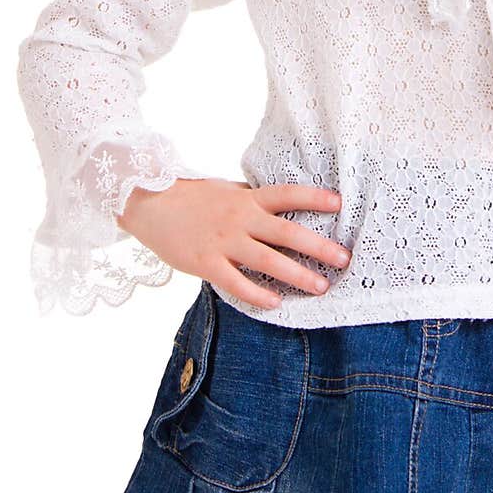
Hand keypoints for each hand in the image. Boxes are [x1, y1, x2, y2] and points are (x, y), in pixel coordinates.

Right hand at [116, 178, 351, 310]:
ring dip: (298, 274)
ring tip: (321, 286)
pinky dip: (258, 294)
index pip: (287, 195)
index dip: (314, 198)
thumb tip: (281, 200)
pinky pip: (236, 283)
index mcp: (246, 198)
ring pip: (268, 261)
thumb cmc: (190, 196)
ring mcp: (224, 241)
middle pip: (287, 232)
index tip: (340, 204)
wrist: (148, 204)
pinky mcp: (205, 263)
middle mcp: (240, 218)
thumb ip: (251, 197)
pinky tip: (277, 302)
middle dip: (319, 246)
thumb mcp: (225, 189)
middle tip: (344, 258)